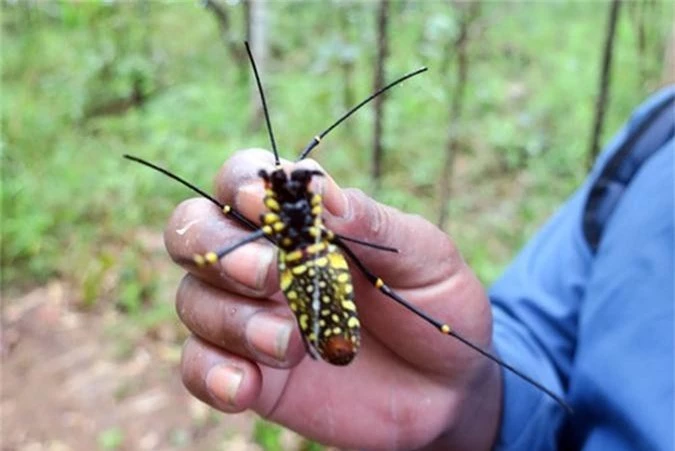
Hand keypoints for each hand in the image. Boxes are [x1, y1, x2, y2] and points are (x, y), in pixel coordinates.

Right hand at [165, 148, 501, 449]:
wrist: (446, 391)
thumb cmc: (435, 309)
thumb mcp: (425, 258)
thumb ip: (375, 224)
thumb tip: (325, 190)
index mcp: (303, 222)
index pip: (241, 180)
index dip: (238, 184)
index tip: (262, 204)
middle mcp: (264, 262)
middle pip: (193, 231)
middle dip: (218, 248)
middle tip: (271, 276)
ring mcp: (250, 317)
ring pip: (192, 299)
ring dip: (231, 319)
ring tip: (291, 345)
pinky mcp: (250, 372)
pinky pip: (197, 366)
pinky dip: (211, 374)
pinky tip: (248, 386)